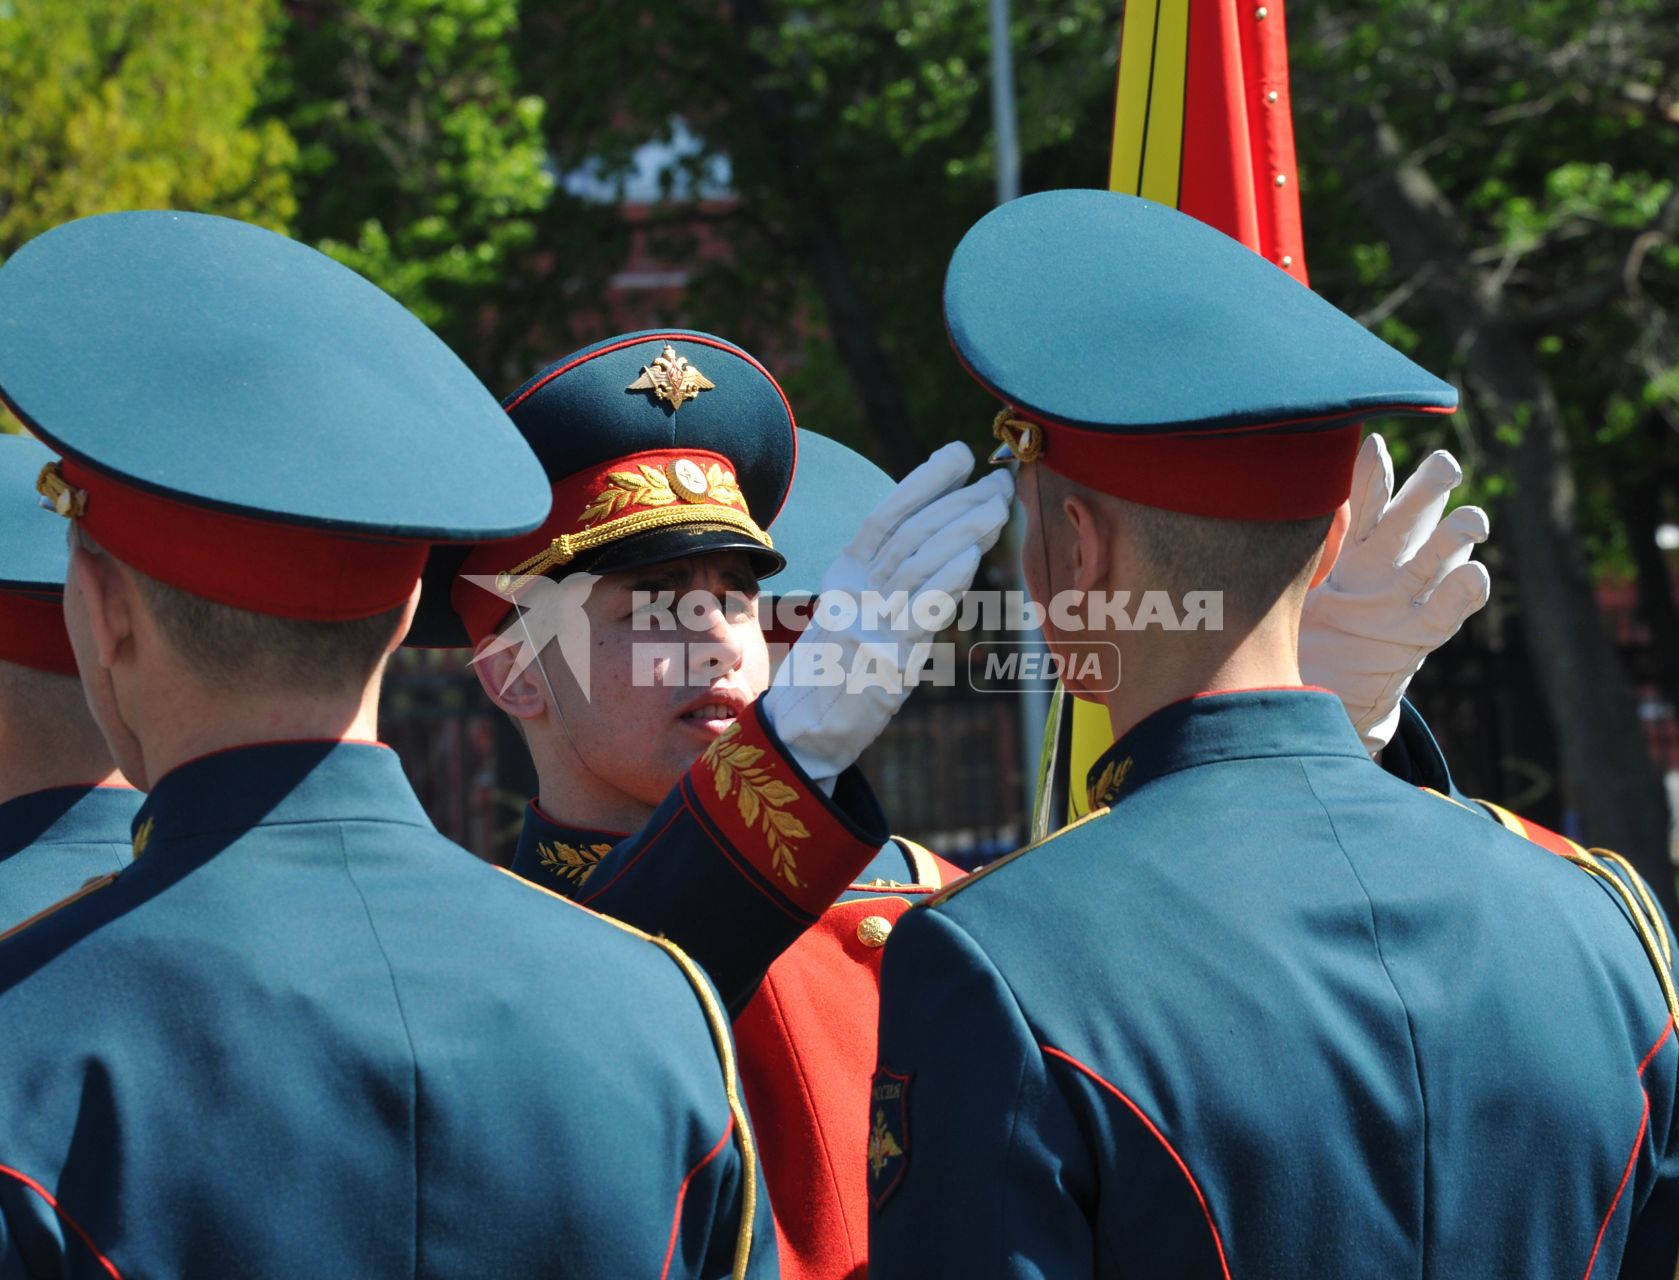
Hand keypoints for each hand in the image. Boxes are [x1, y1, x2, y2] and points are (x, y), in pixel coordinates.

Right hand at [764, 442, 1013, 784]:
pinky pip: (920, 610)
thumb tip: (941, 547)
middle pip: (909, 532)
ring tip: (997, 504)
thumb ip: (889, 583)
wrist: (802, 733)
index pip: (885, 515)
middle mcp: (854, 592)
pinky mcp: (886, 659)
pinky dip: (947, 579)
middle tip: (999, 481)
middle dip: (958, 500)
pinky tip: (973, 555)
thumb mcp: (854, 616)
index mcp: (845, 577)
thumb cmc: (833, 675)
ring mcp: (869, 623)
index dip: (922, 481)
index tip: (960, 454)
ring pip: (918, 562)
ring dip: (962, 529)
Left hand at [1300, 433, 1490, 754]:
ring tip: (1472, 521)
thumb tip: (1284, 513)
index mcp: (1346, 548)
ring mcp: (1402, 598)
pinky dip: (1462, 594)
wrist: (1312, 690)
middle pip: (1408, 520)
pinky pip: (1443, 611)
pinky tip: (1474, 575)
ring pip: (1435, 557)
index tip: (1372, 445)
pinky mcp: (1417, 635)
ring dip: (1455, 537)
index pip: (1362, 504)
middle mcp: (1380, 565)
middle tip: (1445, 465)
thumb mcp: (1283, 593)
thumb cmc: (1289, 634)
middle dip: (1428, 490)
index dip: (1369, 475)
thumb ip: (1289, 559)